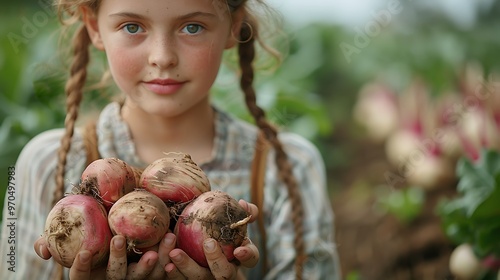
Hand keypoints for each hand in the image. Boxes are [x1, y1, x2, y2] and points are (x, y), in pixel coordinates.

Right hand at [34, 233, 176, 278]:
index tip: (83, 252)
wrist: (124, 237)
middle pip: (115, 276)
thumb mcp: (73, 244)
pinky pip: (161, 273)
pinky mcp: (152, 276)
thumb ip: (54, 245)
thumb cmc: (92, 239)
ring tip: (153, 250)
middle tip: (118, 239)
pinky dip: (168, 264)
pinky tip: (173, 250)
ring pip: (140, 277)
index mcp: (92, 275)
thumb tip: (42, 248)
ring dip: (148, 264)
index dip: (80, 267)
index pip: (81, 277)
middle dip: (117, 259)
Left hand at [164, 199, 259, 278]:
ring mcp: (207, 277)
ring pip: (200, 279)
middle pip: (225, 274)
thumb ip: (238, 211)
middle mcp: (225, 270)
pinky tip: (167, 264)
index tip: (239, 250)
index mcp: (239, 254)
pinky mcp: (189, 279)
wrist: (193, 234)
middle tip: (208, 243)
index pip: (250, 258)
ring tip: (175, 252)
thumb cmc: (215, 223)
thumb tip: (243, 204)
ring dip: (187, 267)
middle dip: (217, 260)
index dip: (247, 255)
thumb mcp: (227, 216)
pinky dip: (175, 273)